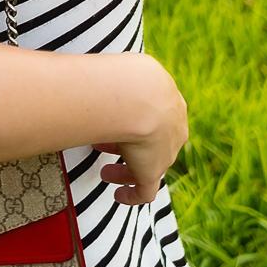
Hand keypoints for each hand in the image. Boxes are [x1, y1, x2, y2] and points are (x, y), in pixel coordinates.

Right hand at [97, 68, 188, 207]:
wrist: (137, 95)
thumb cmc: (126, 77)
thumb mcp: (129, 70)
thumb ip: (119, 76)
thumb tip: (94, 71)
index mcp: (169, 103)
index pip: (156, 117)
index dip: (134, 121)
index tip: (115, 123)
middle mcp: (172, 129)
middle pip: (153, 143)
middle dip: (129, 145)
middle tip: (105, 145)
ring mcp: (164, 153)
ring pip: (148, 166)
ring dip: (126, 169)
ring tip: (105, 171)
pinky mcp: (153, 173)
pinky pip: (145, 191)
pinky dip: (132, 195)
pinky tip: (118, 197)